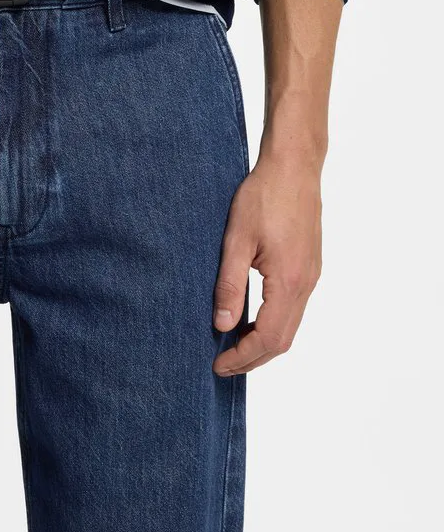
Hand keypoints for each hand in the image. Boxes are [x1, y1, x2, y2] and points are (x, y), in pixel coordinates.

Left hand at [212, 154, 322, 374]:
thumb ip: (229, 285)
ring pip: (291, 326)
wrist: (294, 166)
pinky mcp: (310, 266)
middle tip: (223, 364)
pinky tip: (252, 318)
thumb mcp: (236, 241)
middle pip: (284, 340)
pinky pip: (295, 308)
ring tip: (233, 346)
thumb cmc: (264, 196)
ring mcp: (312, 275)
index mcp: (288, 280)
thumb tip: (223, 326)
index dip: (243, 357)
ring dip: (264, 342)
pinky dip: (274, 323)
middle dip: (253, 358)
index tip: (219, 365)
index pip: (269, 337)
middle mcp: (306, 283)